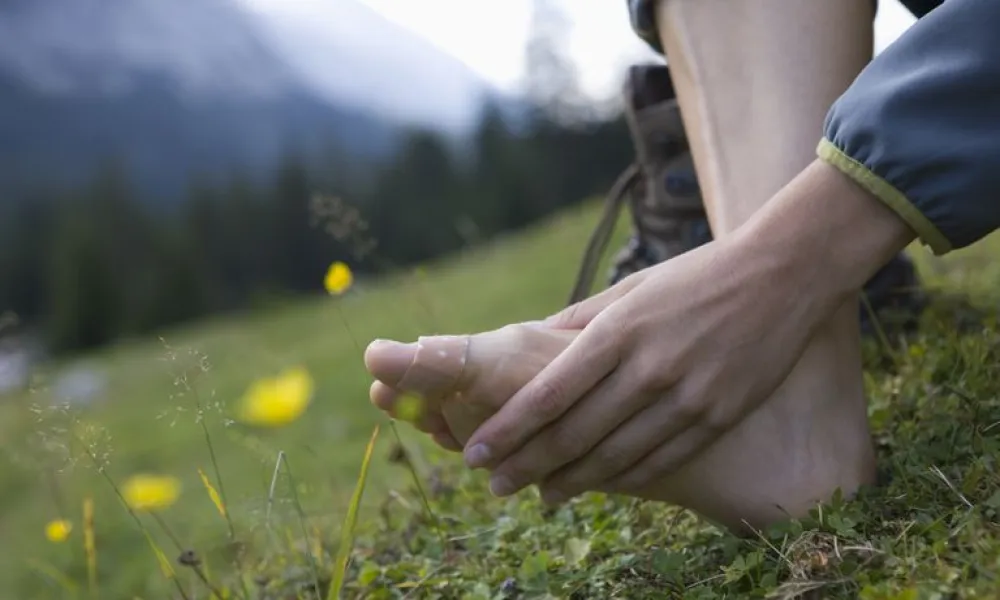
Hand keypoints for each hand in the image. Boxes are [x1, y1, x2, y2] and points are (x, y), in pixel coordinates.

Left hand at [461, 160, 914, 501]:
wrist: (782, 273)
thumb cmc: (697, 276)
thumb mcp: (634, 286)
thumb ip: (582, 319)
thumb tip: (534, 340)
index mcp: (620, 330)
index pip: (551, 394)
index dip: (511, 429)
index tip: (479, 451)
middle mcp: (649, 367)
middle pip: (575, 432)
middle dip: (528, 463)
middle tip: (495, 484)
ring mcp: (688, 395)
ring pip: (617, 454)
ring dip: (572, 480)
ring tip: (540, 496)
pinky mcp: (719, 413)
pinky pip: (662, 458)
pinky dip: (625, 478)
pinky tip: (600, 487)